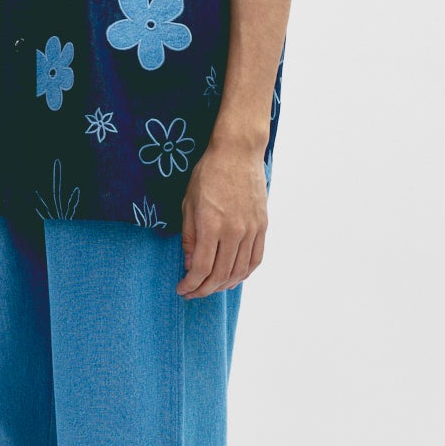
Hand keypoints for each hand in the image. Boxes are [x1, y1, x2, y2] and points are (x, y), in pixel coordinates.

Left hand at [177, 136, 267, 297]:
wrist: (238, 152)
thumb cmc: (208, 174)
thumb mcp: (188, 203)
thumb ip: (189, 236)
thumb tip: (190, 264)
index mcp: (211, 225)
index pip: (201, 269)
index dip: (191, 285)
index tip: (182, 289)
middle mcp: (233, 231)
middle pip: (220, 275)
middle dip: (204, 289)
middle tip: (193, 292)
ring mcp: (251, 230)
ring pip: (240, 271)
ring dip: (224, 285)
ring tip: (211, 287)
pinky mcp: (263, 226)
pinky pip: (256, 259)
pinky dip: (245, 273)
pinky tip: (234, 276)